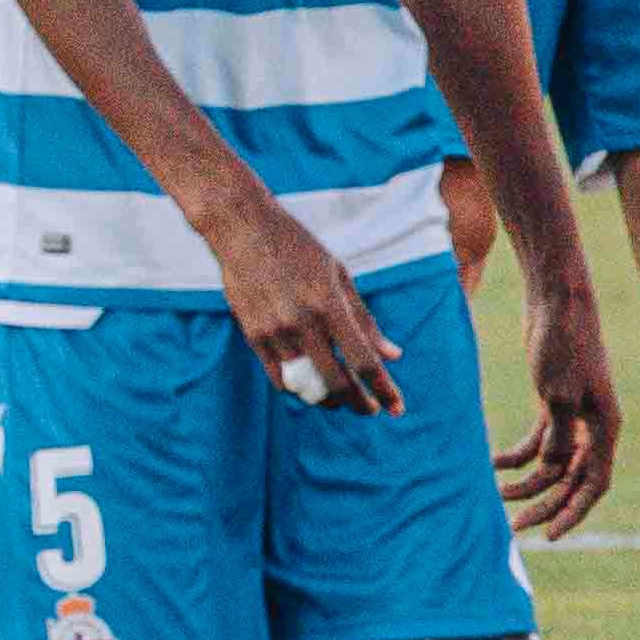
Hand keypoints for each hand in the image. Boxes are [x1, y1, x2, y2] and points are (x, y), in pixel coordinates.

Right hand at [202, 192, 403, 414]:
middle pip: (336, 382)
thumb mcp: (339, 276)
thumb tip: (392, 355)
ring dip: (327, 399)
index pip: (364, 360)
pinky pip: (278, 377)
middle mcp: (303, 323)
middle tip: (369, 410)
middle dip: (358, 404)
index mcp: (330, 305)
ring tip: (339, 399)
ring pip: (306, 386)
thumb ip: (365, 319)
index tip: (397, 408)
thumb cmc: (298, 247)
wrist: (243, 229)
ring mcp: (274, 331)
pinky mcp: (252, 335)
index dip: (384, 389)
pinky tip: (309, 386)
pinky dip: (297, 388)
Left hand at [496, 273, 623, 538]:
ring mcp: (572, 415)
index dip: (574, 512)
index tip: (549, 534)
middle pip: (570, 480)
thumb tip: (551, 469)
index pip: (594, 484)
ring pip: (552, 464)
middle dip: (543, 504)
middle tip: (513, 525)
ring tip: (494, 492)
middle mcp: (593, 426)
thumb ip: (557, 437)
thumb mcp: (557, 395)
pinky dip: (516, 456)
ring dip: (526, 482)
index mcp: (604, 428)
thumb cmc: (563, 344)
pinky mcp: (551, 403)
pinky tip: (491, 463)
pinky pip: (537, 442)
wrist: (556, 302)